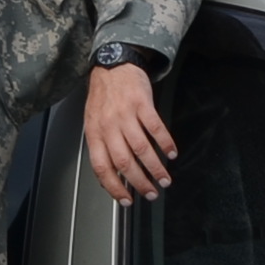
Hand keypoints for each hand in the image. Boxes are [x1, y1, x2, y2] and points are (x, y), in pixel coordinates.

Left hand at [85, 62, 177, 202]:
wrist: (112, 64)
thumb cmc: (104, 96)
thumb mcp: (93, 122)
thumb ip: (101, 147)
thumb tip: (111, 176)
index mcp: (95, 133)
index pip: (102, 167)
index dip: (114, 187)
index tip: (127, 200)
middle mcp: (109, 126)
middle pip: (125, 162)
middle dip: (140, 183)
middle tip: (152, 193)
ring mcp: (126, 114)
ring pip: (142, 149)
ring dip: (156, 168)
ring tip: (165, 179)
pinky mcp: (142, 104)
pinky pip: (156, 128)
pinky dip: (166, 143)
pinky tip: (171, 153)